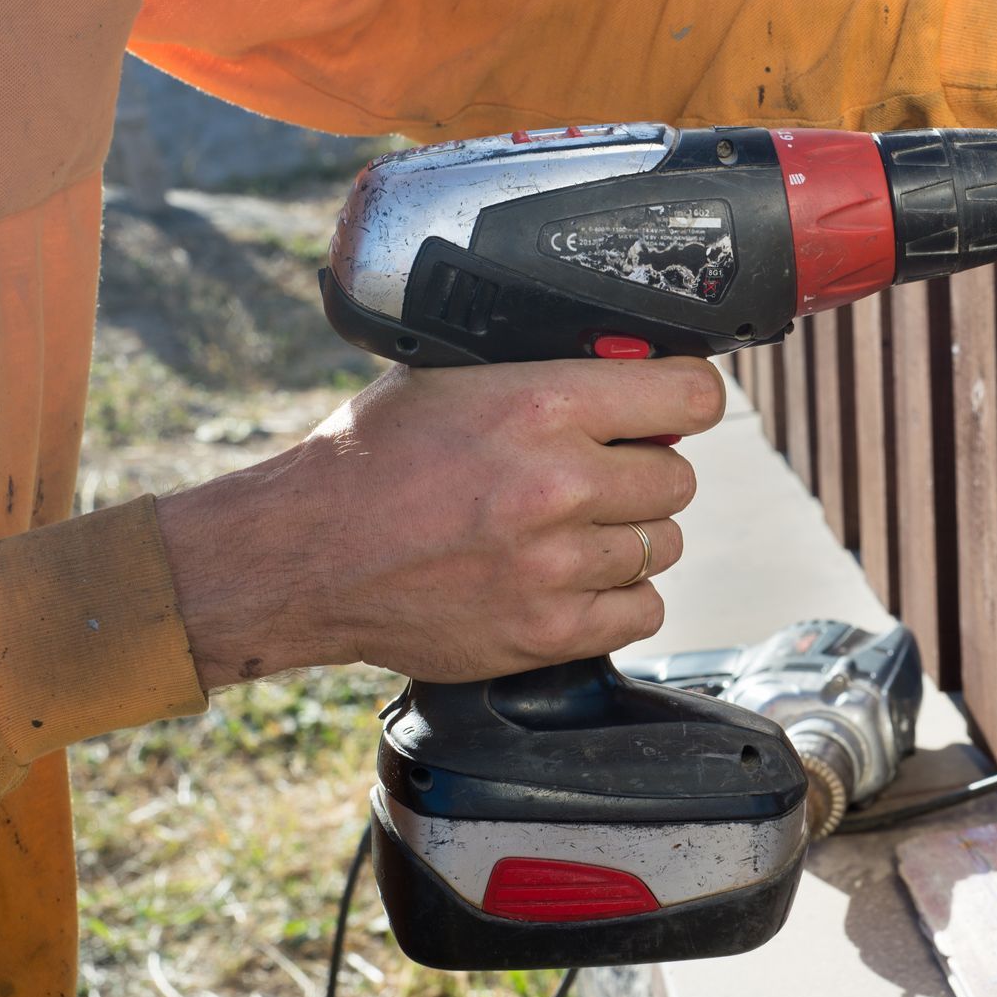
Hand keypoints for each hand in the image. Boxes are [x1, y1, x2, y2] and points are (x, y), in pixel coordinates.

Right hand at [157, 358, 726, 688]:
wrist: (305, 555)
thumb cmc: (372, 459)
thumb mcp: (451, 376)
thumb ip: (543, 371)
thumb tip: (625, 366)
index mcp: (541, 404)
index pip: (690, 395)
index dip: (687, 399)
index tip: (674, 408)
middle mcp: (559, 483)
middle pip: (678, 476)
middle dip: (643, 471)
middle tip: (598, 474)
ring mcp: (557, 564)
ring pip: (662, 543)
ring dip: (629, 534)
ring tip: (571, 527)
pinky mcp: (547, 630)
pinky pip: (642, 608)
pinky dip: (618, 595)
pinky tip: (572, 576)